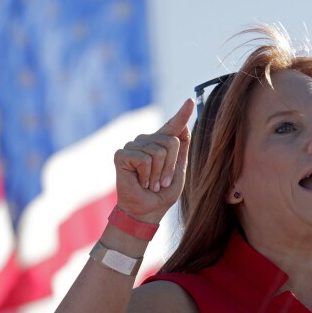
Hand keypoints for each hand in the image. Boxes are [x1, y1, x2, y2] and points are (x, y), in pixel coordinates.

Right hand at [113, 99, 194, 223]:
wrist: (146, 211)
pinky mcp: (122, 154)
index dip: (182, 114)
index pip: (173, 125)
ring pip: (158, 151)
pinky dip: (146, 175)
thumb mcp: (178, 170)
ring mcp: (132, 146)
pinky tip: (140, 182)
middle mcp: (145, 140)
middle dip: (170, 167)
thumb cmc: (161, 193)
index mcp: (160, 143)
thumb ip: (180, 148)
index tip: (190, 101)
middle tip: (160, 182)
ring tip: (149, 183)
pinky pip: (145, 159)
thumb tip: (184, 125)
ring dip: (158, 174)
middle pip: (171, 141)